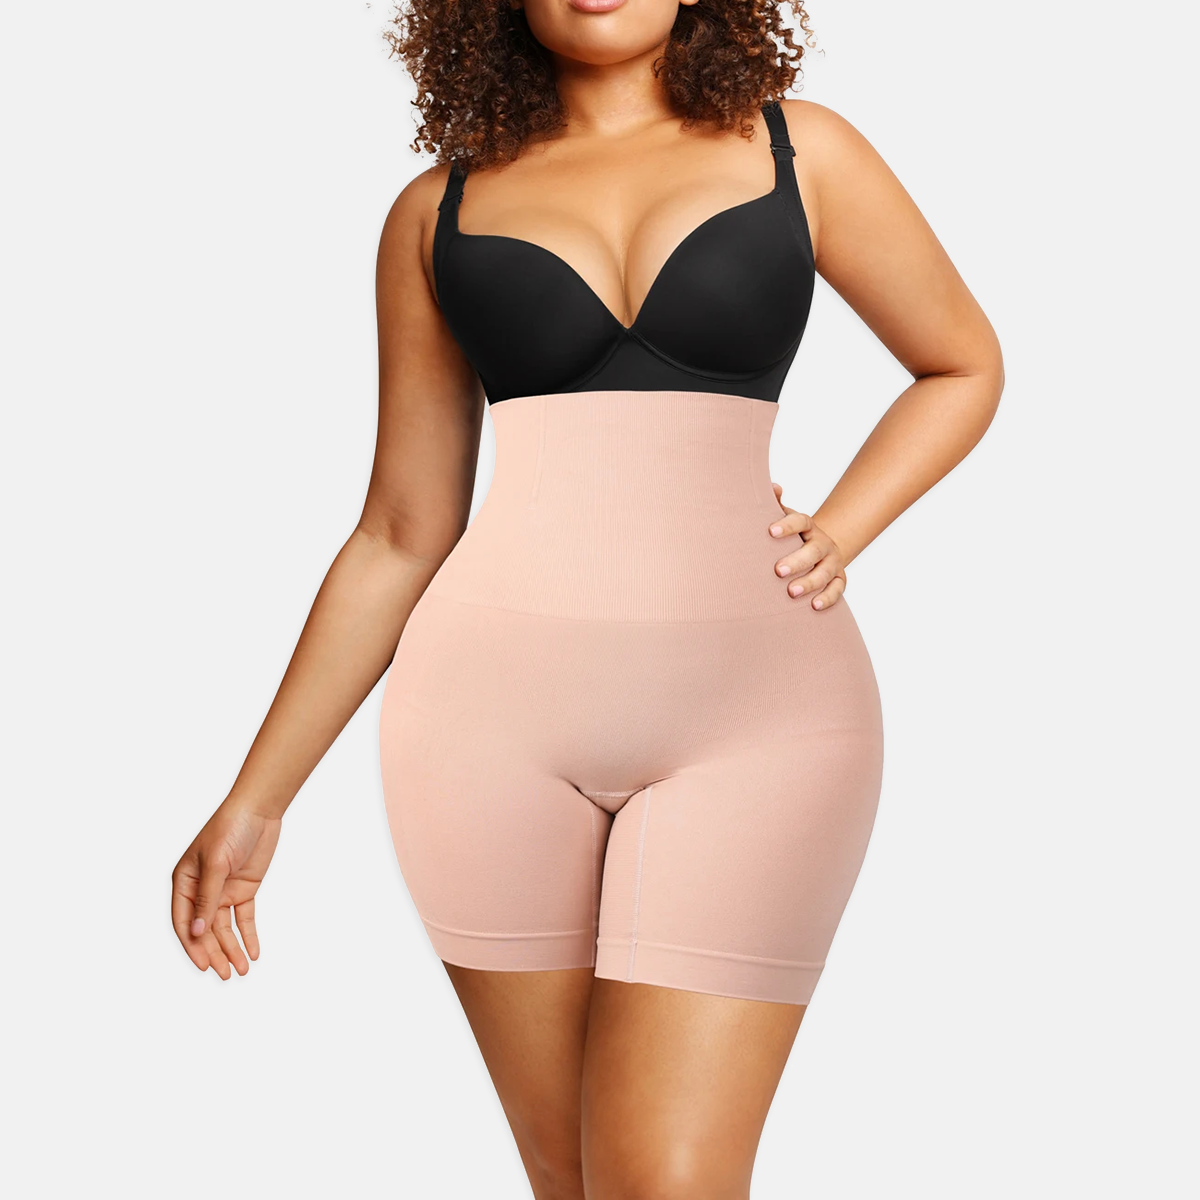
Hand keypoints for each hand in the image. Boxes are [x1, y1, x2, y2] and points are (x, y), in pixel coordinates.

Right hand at [171, 801, 281, 979]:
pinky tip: (253, 952)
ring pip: (224, 928)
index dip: (192, 945)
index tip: (204, 965)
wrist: (259, 809)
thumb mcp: (216, 864)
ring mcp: (223, 890)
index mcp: (184, 882)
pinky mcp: (243, 889)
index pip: (183, 921)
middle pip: (204, 930)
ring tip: (240, 970)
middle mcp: (201, 890)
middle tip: (225, 975)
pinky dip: (248, 935)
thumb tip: (195, 933)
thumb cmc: (229, 828)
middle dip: (214, 953)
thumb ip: (206, 899)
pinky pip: (244, 917)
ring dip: (231, 949)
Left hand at [767, 482, 847, 609]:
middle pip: (813, 551)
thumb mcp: (785, 518)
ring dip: (809, 582)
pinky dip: (828, 598)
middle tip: (778, 570)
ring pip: (825, 572)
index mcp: (809, 527)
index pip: (801, 521)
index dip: (787, 526)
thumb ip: (775, 504)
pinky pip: (837, 590)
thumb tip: (773, 487)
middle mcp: (823, 544)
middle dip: (797, 561)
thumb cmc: (795, 536)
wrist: (821, 549)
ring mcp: (832, 562)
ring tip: (791, 592)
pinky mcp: (838, 579)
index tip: (770, 531)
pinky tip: (814, 606)